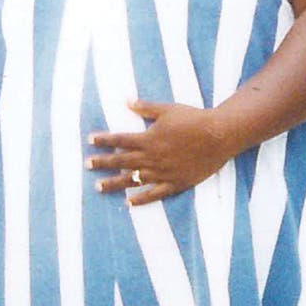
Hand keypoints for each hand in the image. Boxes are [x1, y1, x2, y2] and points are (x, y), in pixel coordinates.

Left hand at [86, 99, 245, 203]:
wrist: (219, 136)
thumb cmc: (194, 119)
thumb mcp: (167, 110)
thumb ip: (146, 108)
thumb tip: (127, 102)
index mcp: (149, 138)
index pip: (120, 140)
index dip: (104, 140)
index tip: (90, 141)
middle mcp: (152, 157)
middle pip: (122, 161)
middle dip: (102, 162)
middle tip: (87, 165)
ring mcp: (163, 172)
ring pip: (133, 180)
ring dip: (114, 183)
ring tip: (98, 187)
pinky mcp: (175, 183)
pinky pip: (154, 194)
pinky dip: (141, 199)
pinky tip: (128, 203)